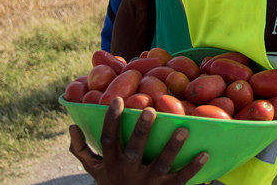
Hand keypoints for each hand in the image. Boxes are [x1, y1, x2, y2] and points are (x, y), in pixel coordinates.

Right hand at [69, 98, 207, 184]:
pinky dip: (193, 168)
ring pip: (160, 164)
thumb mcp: (94, 171)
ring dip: (172, 147)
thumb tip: (71, 125)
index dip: (111, 120)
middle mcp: (128, 172)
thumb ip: (81, 149)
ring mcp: (148, 182)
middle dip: (142, 131)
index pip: (108, 139)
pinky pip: (180, 179)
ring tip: (184, 128)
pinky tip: (205, 153)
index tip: (118, 100)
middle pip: (134, 150)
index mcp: (111, 163)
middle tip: (150, 110)